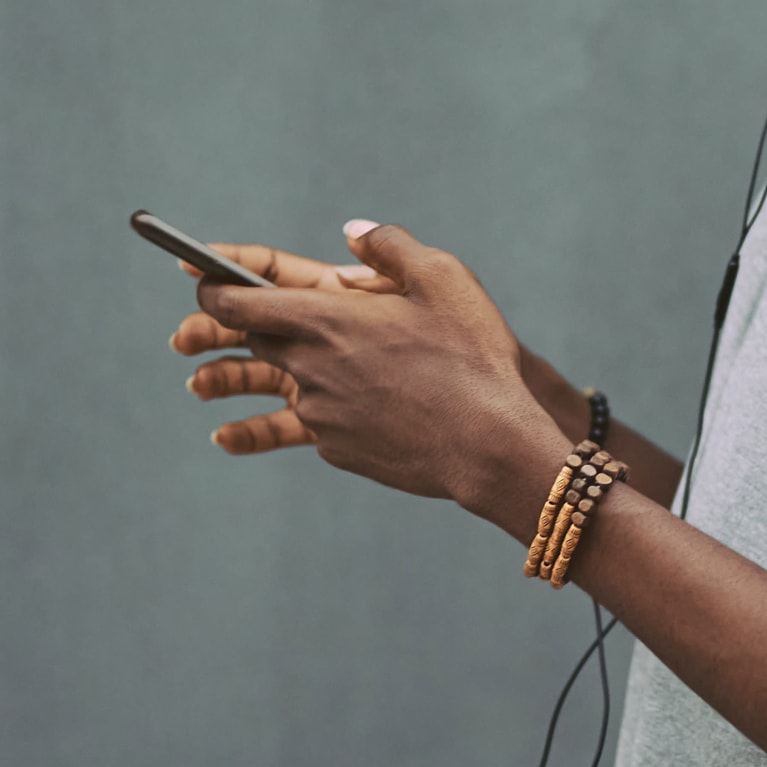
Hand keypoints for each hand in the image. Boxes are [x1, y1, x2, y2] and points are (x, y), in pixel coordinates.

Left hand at [194, 221, 561, 514]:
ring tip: (219, 384)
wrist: (489, 446)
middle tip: (200, 332)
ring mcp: (320, 414)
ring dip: (256, 377)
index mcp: (326, 319)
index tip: (196, 276)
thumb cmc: (472, 357)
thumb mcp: (443, 279)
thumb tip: (352, 231)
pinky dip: (310, 410)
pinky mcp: (336, 449)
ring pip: (279, 385)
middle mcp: (310, 367)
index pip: (238, 300)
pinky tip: (319, 413)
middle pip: (251, 341)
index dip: (211, 284)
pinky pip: (311, 422)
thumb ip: (389, 246)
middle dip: (229, 329)